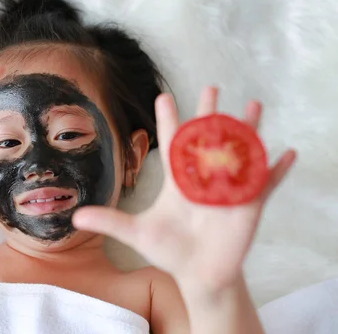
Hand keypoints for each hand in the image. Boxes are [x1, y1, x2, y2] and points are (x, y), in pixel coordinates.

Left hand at [73, 87, 295, 292]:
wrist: (197, 273)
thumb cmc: (169, 250)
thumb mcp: (137, 233)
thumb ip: (110, 222)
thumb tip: (75, 217)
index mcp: (178, 180)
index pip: (173, 143)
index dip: (169, 120)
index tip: (163, 96)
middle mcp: (203, 178)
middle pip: (207, 139)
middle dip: (209, 113)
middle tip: (211, 87)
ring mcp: (226, 190)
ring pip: (238, 153)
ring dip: (247, 131)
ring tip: (253, 106)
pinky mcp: (247, 206)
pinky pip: (264, 184)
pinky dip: (276, 170)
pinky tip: (286, 153)